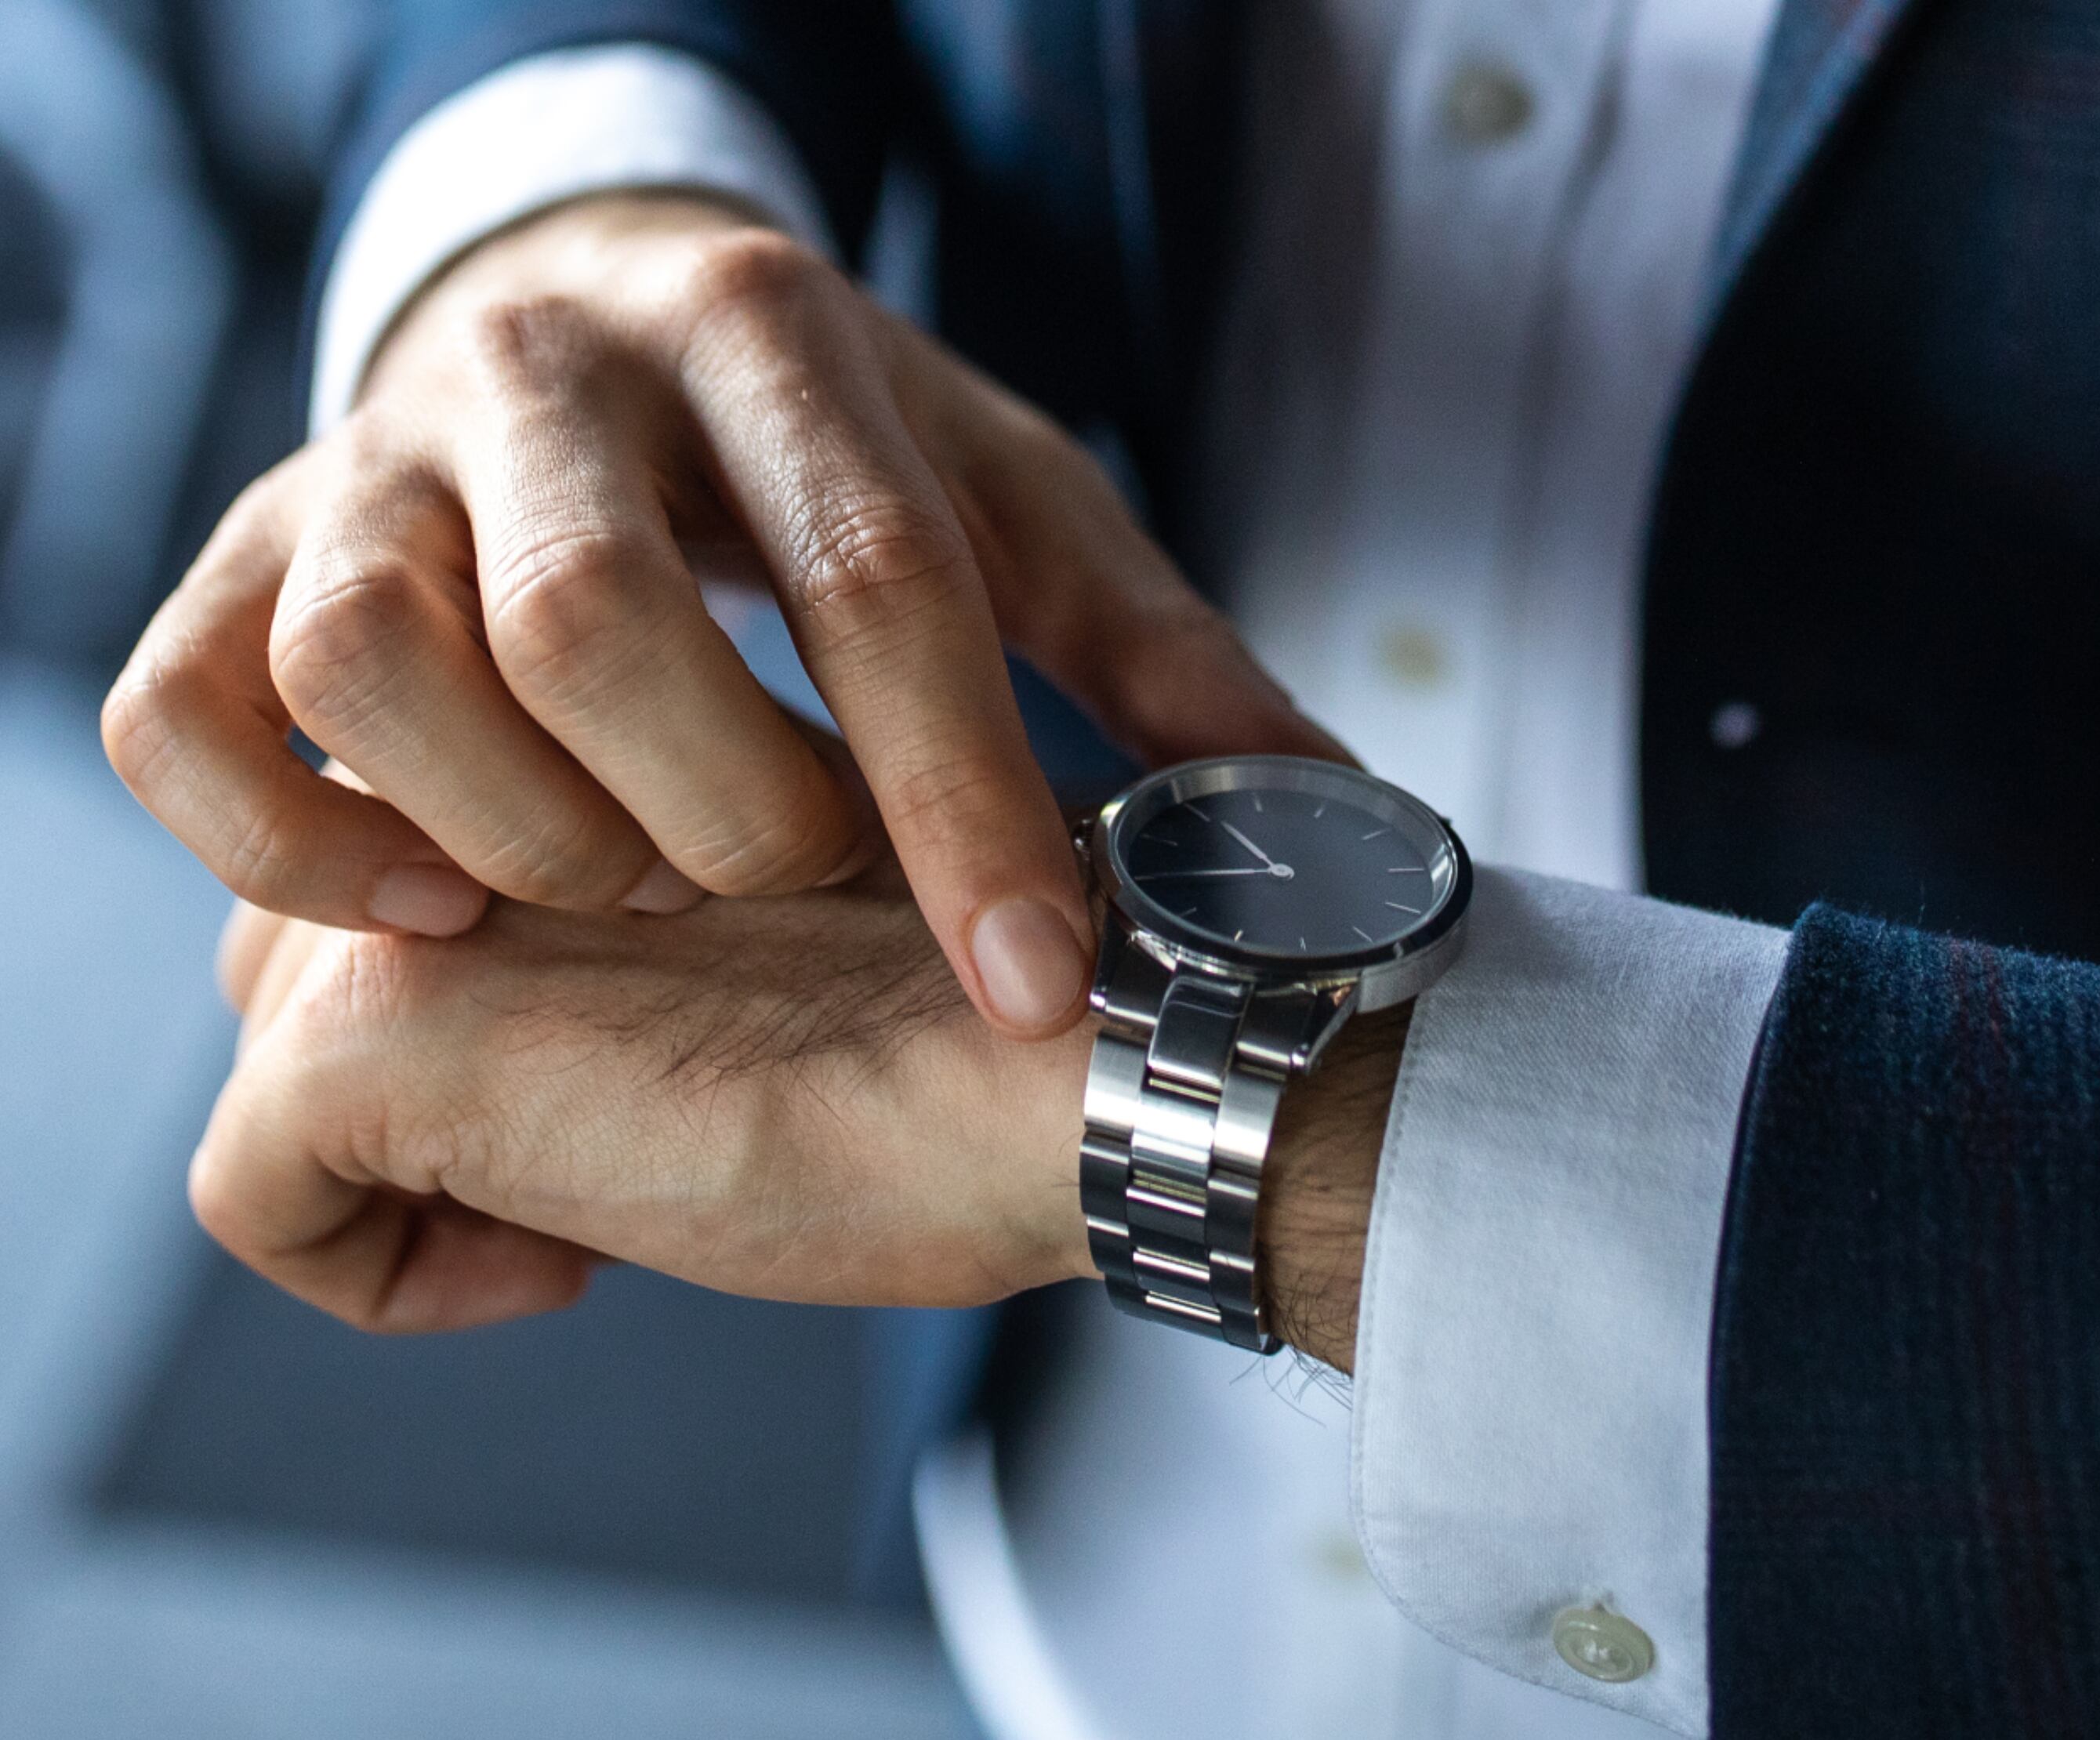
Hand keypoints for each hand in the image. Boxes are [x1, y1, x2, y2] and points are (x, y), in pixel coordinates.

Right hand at [104, 192, 1341, 1038]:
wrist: (601, 316)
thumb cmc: (833, 455)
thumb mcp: (1012, 511)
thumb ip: (1160, 659)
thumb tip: (1328, 816)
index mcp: (772, 341)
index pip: (874, 585)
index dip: (964, 804)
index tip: (1041, 985)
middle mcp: (545, 374)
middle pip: (597, 628)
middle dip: (720, 819)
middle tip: (792, 885)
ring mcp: (365, 457)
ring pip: (372, 660)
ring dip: (519, 838)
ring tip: (632, 885)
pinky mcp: (239, 549)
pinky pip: (188, 714)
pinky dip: (287, 839)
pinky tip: (427, 903)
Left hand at [198, 884, 1397, 1366]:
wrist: (1083, 1058)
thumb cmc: (990, 1019)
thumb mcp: (797, 928)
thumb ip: (652, 911)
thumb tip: (553, 1027)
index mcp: (581, 731)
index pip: (411, 835)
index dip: (495, 973)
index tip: (653, 1049)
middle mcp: (475, 786)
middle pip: (309, 929)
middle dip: (428, 1072)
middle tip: (620, 1146)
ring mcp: (417, 903)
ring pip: (268, 1040)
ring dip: (416, 1166)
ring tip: (596, 1213)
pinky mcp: (385, 1027)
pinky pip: (249, 1186)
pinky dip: (376, 1278)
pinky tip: (557, 1272)